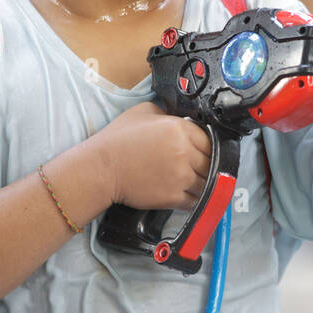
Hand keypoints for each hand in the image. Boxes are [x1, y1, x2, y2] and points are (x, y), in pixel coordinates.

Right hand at [90, 101, 211, 209]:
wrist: (100, 168)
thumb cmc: (117, 140)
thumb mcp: (143, 111)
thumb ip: (167, 113)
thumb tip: (181, 118)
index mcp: (180, 129)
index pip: (210, 140)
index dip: (208, 147)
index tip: (204, 153)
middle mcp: (184, 152)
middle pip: (211, 162)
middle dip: (207, 166)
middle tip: (200, 169)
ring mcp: (180, 176)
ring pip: (207, 183)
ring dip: (203, 184)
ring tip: (195, 183)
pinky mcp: (172, 196)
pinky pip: (195, 200)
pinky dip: (194, 199)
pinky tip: (187, 195)